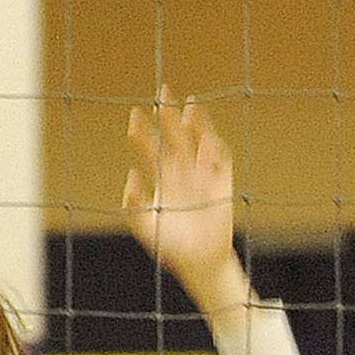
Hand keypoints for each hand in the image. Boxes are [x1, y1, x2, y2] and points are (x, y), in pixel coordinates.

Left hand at [122, 92, 239, 292]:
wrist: (198, 262)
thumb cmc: (169, 246)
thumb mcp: (144, 225)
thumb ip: (134, 203)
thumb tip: (131, 176)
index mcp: (162, 180)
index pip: (150, 149)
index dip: (142, 132)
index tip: (134, 115)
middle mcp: (182, 173)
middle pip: (173, 138)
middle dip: (167, 116)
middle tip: (161, 93)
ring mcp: (203, 176)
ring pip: (197, 142)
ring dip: (195, 124)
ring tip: (189, 104)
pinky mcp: (223, 184)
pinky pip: (221, 160)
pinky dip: (215, 147)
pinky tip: (207, 134)